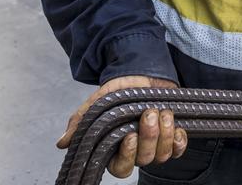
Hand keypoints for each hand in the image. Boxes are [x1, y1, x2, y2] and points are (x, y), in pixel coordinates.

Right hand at [56, 75, 187, 178]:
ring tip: (162, 112)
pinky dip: (179, 140)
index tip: (130, 135)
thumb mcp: (97, 103)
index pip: (121, 168)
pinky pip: (178, 149)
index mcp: (116, 148)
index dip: (127, 156)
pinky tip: (177, 127)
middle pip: (144, 159)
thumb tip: (62, 142)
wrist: (140, 72)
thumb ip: (81, 122)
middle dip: (149, 137)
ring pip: (162, 155)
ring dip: (165, 133)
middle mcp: (136, 150)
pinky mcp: (172, 136)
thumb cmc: (118, 90)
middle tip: (148, 114)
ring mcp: (155, 144)